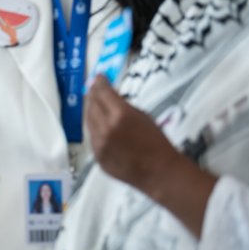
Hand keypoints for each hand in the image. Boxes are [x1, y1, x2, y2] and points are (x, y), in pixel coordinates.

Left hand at [85, 75, 215, 235]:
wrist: (159, 172)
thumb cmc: (157, 142)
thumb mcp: (143, 116)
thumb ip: (123, 105)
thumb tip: (108, 95)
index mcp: (120, 115)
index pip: (102, 93)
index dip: (99, 83)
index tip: (98, 77)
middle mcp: (105, 129)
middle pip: (91, 105)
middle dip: (93, 95)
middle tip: (94, 88)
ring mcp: (98, 144)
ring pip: (88, 121)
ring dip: (91, 111)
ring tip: (94, 104)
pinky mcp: (96, 156)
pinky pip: (92, 137)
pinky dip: (94, 128)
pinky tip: (98, 124)